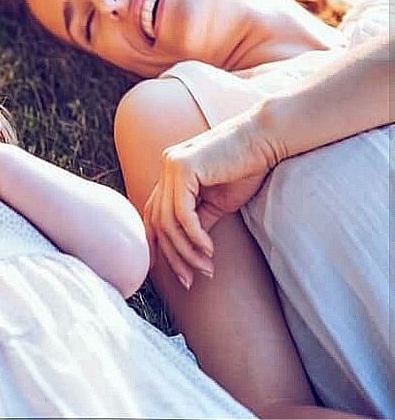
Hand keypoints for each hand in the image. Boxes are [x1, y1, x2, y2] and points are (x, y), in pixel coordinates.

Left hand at [143, 112, 278, 289]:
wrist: (266, 139)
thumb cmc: (248, 167)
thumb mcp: (218, 202)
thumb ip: (198, 220)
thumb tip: (188, 250)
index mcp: (171, 174)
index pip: (154, 214)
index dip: (158, 245)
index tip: (171, 272)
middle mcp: (166, 167)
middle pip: (157, 221)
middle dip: (173, 255)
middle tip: (190, 281)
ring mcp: (170, 165)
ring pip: (168, 221)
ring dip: (187, 251)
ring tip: (206, 269)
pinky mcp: (182, 167)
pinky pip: (182, 213)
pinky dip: (194, 236)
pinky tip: (209, 251)